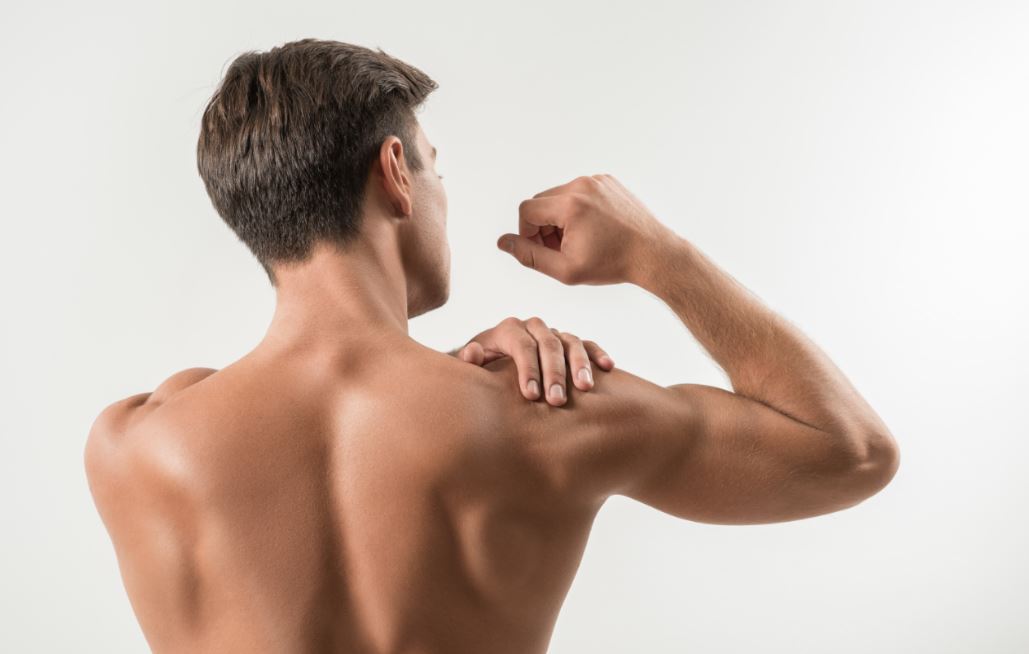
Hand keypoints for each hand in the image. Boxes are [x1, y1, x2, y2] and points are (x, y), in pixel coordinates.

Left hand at [449, 316, 614, 404]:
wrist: (493, 362)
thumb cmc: (482, 369)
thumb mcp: (471, 366)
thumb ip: (469, 360)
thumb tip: (472, 353)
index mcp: (508, 330)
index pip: (522, 346)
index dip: (528, 369)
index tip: (532, 395)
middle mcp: (532, 327)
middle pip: (548, 344)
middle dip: (554, 372)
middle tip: (557, 400)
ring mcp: (552, 333)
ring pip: (570, 341)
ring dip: (579, 364)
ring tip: (585, 388)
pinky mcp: (568, 342)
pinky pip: (586, 344)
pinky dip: (597, 353)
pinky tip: (608, 367)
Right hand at [496, 174, 678, 285]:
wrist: (653, 254)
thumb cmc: (611, 264)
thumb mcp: (565, 269)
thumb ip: (529, 256)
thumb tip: (502, 242)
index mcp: (570, 204)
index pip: (527, 210)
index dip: (527, 233)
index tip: (543, 250)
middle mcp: (582, 185)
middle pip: (542, 201)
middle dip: (544, 225)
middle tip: (560, 249)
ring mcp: (597, 180)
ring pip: (559, 196)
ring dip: (559, 217)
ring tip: (577, 240)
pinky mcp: (607, 180)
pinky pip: (579, 191)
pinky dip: (578, 209)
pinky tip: (592, 229)